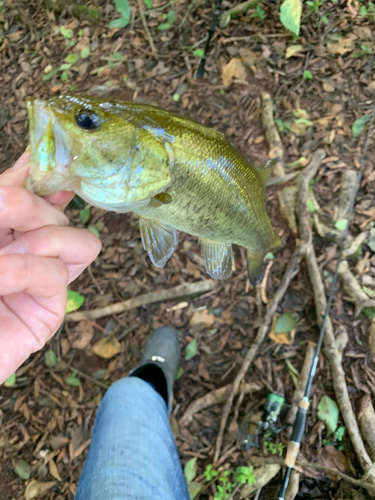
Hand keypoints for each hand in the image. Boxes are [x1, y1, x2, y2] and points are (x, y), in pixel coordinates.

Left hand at [0, 153, 100, 383]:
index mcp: (9, 232)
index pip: (41, 197)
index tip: (38, 161)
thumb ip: (3, 198)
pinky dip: (24, 269)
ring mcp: (43, 284)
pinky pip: (55, 275)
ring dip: (42, 237)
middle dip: (30, 206)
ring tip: (1, 255)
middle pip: (62, 214)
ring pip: (83, 242)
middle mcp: (31, 254)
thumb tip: (28, 162)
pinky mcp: (48, 313)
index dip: (45, 177)